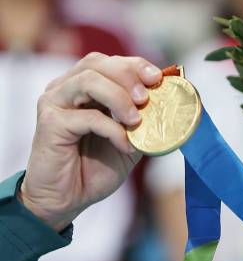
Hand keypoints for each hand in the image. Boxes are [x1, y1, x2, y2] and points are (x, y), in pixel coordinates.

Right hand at [19, 52, 161, 231]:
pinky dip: (112, 129)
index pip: (109, 62)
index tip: (158, 78)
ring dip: (119, 97)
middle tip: (146, 97)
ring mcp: (54, 103)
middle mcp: (65, 89)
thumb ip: (145, 121)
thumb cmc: (96, 167)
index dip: (135, 65)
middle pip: (96, 63)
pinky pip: (86, 117)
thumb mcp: (130, 140)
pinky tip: (124, 145)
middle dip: (127, 75)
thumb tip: (174, 104)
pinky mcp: (50, 124)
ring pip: (88, 81)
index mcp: (84, 87)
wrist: (68, 199)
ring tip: (137, 119)